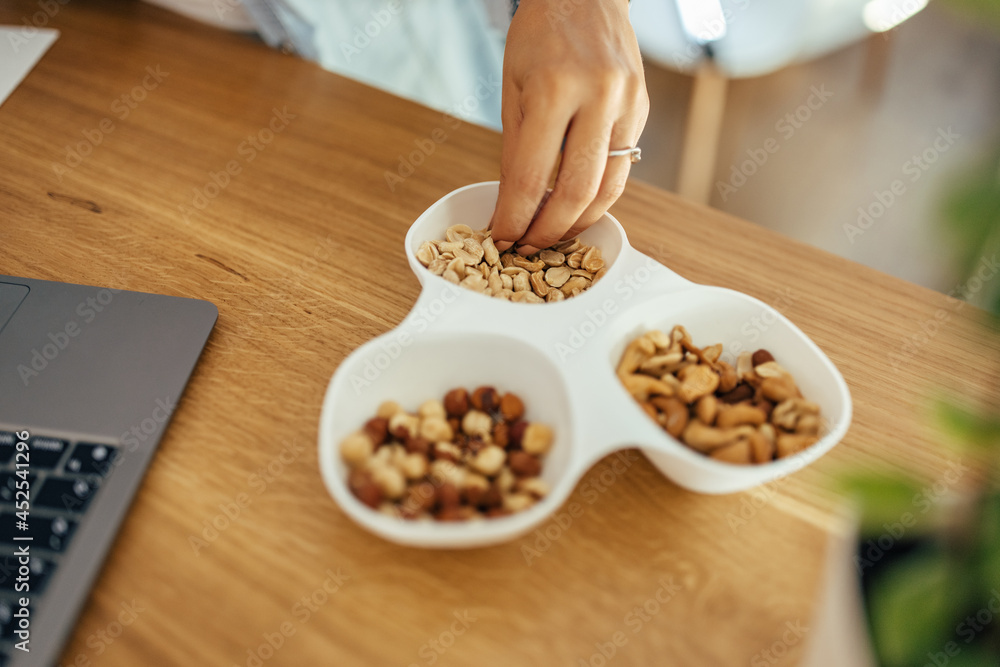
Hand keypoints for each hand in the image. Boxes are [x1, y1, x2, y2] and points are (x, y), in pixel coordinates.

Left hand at [489, 0, 648, 253]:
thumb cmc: (541, 35)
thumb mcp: (513, 88)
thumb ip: (515, 149)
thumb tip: (512, 205)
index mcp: (555, 89)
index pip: (532, 176)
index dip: (516, 217)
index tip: (504, 237)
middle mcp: (599, 98)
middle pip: (577, 190)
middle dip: (549, 230)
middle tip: (529, 247)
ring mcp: (628, 104)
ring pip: (609, 188)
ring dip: (580, 222)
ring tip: (554, 235)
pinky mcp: (642, 110)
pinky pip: (622, 168)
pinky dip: (599, 196)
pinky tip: (577, 206)